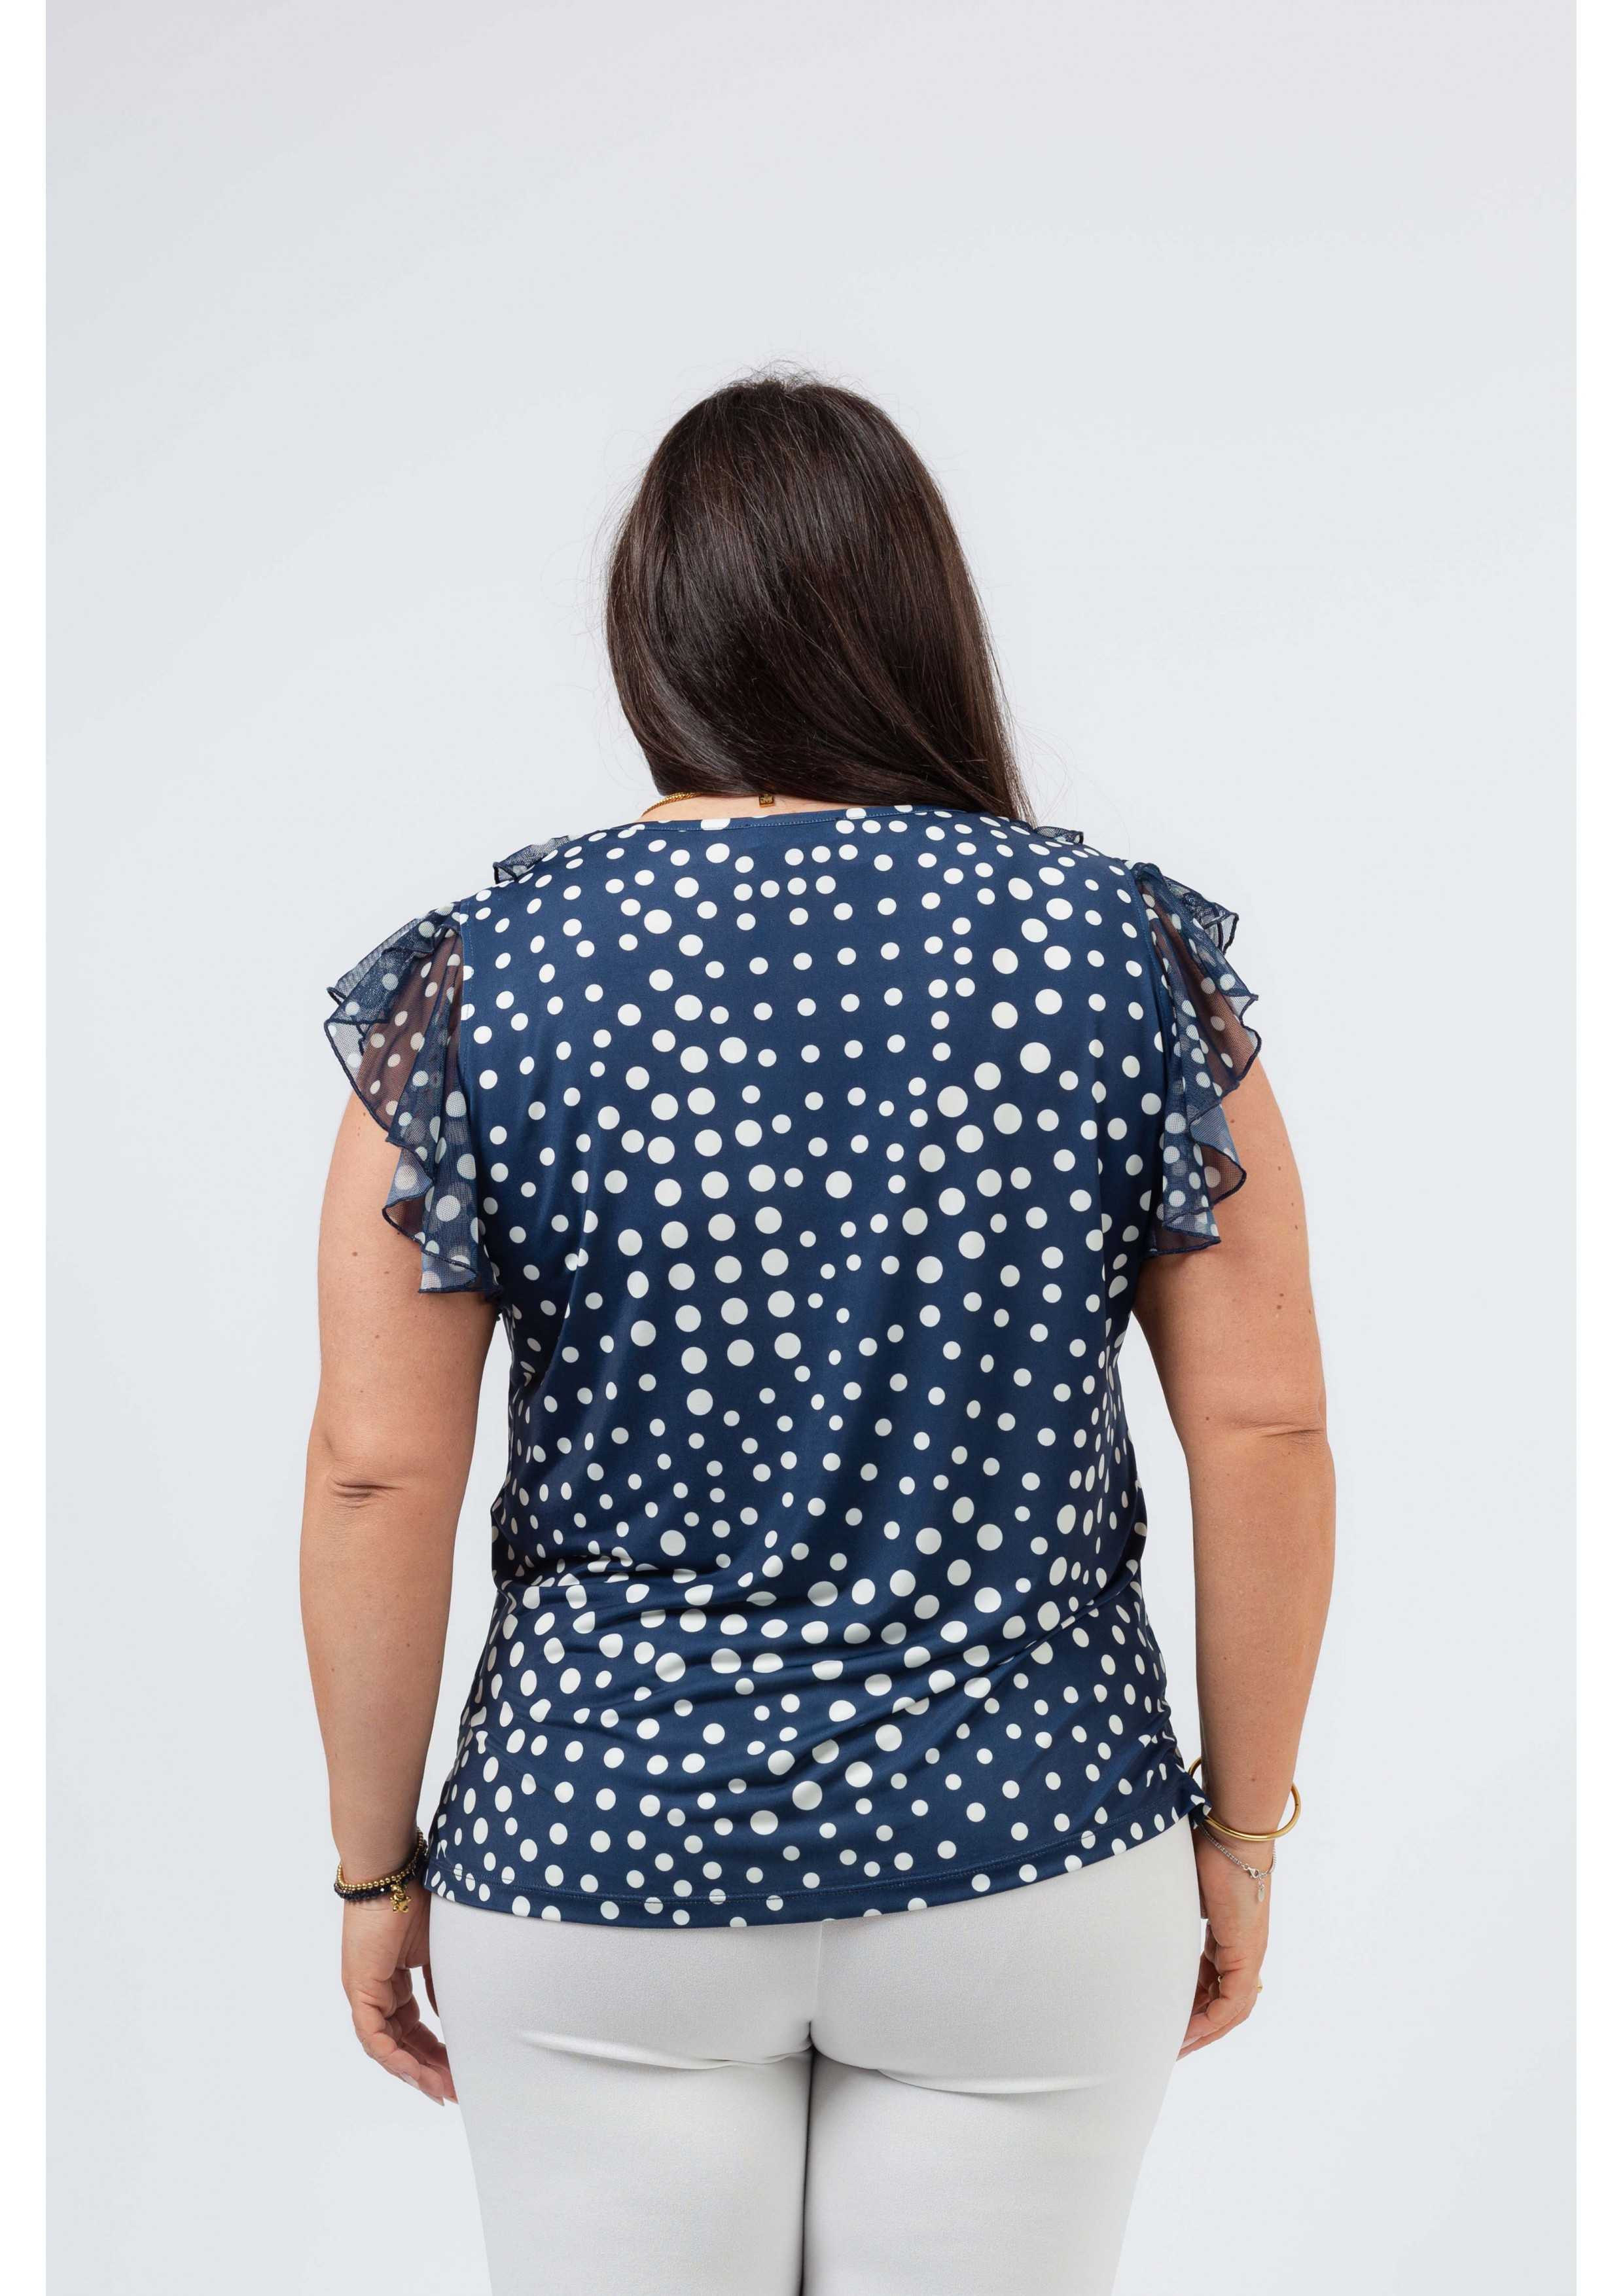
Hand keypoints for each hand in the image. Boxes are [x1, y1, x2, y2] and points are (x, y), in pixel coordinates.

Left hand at [340, 1883, 455, 2103]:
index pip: (412, 2029)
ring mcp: (364, 1992)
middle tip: (455, 2090)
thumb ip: (441, 1986)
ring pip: (386, 2048)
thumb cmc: (415, 1897)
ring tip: (442, 2089)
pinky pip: (373, 2037)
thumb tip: (453, 2015)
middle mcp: (375, 1991)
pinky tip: (417, 2072)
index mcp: (391, 1981)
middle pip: (400, 2044)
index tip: (457, 2071)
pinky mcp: (359, 1989)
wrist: (393, 1872)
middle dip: (428, 2070)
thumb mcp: (437, 1951)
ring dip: (414, 2071)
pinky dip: (395, 2057)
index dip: (434, 2053)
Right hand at [1180, 1827, 1271, 2057]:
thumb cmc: (1208, 1844)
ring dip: (1204, 2032)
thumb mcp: (1183, 1888)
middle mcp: (1245, 1949)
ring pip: (1232, 2009)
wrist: (1233, 1831)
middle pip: (1227, 2004)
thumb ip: (1173, 1907)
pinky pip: (1232, 2003)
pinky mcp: (1247, 1953)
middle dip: (1200, 2029)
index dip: (1196, 2005)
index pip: (1216, 1983)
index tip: (1171, 2020)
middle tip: (1172, 2048)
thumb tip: (1142, 1901)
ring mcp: (1249, 1952)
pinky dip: (1211, 2022)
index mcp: (1231, 1935)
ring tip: (1176, 2049)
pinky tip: (1189, 2033)